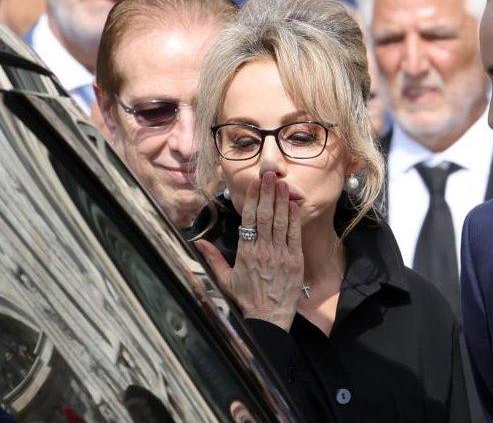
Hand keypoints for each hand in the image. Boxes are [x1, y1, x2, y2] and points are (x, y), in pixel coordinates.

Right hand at [196, 172, 303, 330]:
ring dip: (281, 200)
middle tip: (269, 175)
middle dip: (267, 193)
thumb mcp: (225, 280)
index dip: (253, 199)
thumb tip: (197, 242)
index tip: (254, 183)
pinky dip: (294, 218)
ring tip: (281, 183)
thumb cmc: (246, 299)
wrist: (269, 318)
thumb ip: (212, 259)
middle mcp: (263, 250)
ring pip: (280, 222)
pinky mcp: (295, 260)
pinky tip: (293, 204)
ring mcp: (280, 254)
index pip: (249, 219)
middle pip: (266, 215)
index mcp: (245, 253)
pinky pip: (294, 235)